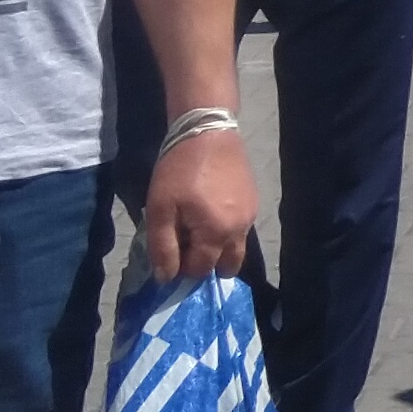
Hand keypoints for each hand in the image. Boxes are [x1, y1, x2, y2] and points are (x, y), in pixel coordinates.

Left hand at [142, 128, 258, 286]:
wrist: (208, 133)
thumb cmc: (179, 171)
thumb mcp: (160, 209)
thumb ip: (163, 247)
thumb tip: (166, 278)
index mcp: (216, 234)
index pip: (200, 270)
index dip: (182, 269)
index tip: (169, 252)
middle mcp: (239, 230)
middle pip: (227, 267)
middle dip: (207, 265)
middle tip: (187, 246)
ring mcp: (250, 216)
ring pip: (236, 249)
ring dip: (218, 249)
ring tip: (197, 227)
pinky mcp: (253, 203)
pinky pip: (241, 230)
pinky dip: (225, 231)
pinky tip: (210, 211)